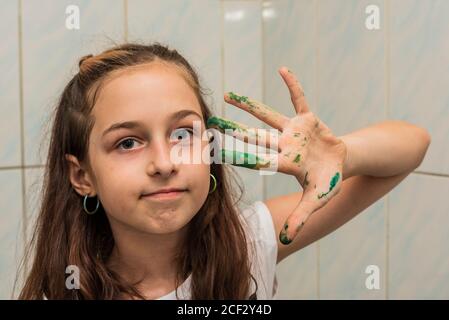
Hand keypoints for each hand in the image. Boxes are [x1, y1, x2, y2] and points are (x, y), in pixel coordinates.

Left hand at [207, 67, 346, 244]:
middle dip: (233, 130)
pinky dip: (292, 85)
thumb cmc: (328, 181)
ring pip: (267, 115)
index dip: (238, 155)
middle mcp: (282, 145)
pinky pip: (299, 98)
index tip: (217, 152)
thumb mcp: (317, 200)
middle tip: (211, 123)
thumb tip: (286, 240)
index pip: (256, 158)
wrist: (343, 162)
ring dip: (249, 105)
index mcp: (283, 163)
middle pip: (254, 136)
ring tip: (229, 95)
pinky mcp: (307, 118)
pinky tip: (282, 70)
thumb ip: (301, 217)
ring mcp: (293, 130)